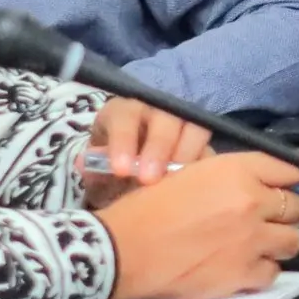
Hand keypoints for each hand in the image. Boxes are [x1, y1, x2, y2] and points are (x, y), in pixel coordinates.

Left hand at [78, 98, 208, 206]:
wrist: (130, 174)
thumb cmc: (111, 167)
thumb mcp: (97, 167)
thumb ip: (94, 166)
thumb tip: (87, 163)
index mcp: (124, 112)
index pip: (125, 117)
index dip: (123, 140)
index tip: (120, 169)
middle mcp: (157, 111)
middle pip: (165, 119)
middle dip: (158, 148)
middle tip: (149, 179)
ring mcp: (184, 125)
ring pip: (195, 129)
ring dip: (187, 156)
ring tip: (177, 185)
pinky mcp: (203, 145)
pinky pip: (211, 150)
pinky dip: (206, 168)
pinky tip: (197, 187)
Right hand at [98, 155, 298, 298]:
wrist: (124, 251)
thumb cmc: (147, 211)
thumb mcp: (189, 175)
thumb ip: (231, 178)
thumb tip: (263, 185)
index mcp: (235, 171)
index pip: (291, 165)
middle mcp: (251, 202)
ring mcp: (251, 240)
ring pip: (292, 241)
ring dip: (284, 242)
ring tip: (270, 242)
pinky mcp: (244, 272)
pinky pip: (272, 272)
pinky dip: (264, 270)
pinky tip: (247, 266)